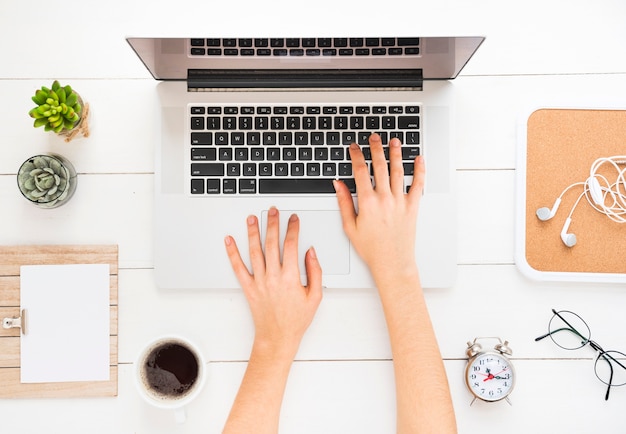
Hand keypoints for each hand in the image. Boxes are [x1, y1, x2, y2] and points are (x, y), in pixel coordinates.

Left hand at [224, 208, 322, 357]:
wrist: (278, 337)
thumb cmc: (296, 320)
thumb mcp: (315, 296)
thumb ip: (315, 272)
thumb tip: (310, 252)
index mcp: (291, 278)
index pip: (291, 245)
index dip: (293, 229)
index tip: (293, 219)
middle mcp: (273, 277)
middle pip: (272, 243)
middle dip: (273, 223)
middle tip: (273, 210)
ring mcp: (259, 282)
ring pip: (255, 251)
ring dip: (253, 232)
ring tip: (252, 218)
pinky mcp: (249, 288)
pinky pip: (238, 267)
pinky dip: (232, 253)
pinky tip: (229, 241)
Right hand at [333, 133, 424, 283]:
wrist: (392, 263)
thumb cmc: (371, 248)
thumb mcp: (350, 226)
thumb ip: (344, 202)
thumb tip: (338, 184)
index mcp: (367, 202)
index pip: (360, 171)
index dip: (356, 156)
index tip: (354, 147)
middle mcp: (384, 199)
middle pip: (380, 166)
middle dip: (376, 148)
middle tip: (374, 137)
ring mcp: (400, 202)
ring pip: (398, 171)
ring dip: (396, 154)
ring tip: (394, 141)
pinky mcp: (412, 207)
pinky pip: (417, 185)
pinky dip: (419, 171)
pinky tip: (419, 159)